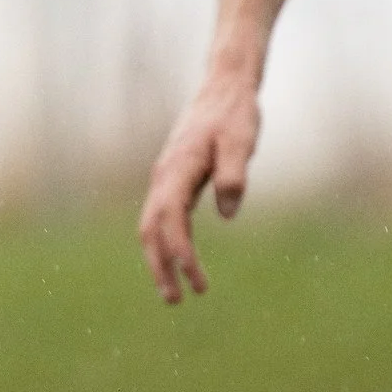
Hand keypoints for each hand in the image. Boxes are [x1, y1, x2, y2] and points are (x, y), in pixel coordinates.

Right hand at [139, 71, 258, 303]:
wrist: (223, 90)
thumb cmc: (235, 115)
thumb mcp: (241, 141)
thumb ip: (233, 176)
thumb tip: (227, 215)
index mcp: (177, 170)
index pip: (171, 221)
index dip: (181, 253)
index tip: (197, 282)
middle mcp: (164, 177)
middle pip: (150, 230)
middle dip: (160, 267)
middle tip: (176, 301)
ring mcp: (165, 178)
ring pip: (151, 226)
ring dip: (160, 259)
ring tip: (175, 291)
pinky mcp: (174, 179)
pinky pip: (162, 218)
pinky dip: (165, 243)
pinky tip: (179, 259)